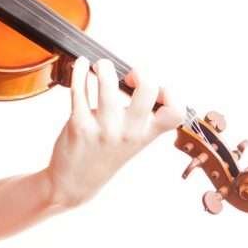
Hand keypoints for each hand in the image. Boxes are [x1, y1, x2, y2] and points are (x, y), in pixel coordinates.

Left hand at [45, 56, 183, 208]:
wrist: (73, 183)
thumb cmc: (103, 156)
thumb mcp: (131, 143)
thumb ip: (140, 118)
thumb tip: (141, 79)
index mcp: (144, 136)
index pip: (174, 113)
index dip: (171, 95)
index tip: (156, 89)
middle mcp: (127, 132)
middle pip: (147, 91)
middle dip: (141, 72)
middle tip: (129, 75)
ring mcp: (102, 128)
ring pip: (108, 85)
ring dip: (104, 66)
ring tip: (100, 65)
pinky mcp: (78, 124)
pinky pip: (79, 89)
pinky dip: (80, 70)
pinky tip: (82, 64)